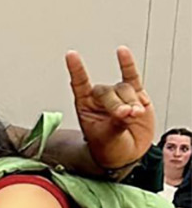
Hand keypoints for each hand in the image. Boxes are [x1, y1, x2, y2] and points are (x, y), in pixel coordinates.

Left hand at [66, 47, 154, 172]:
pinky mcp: (136, 95)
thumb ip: (116, 123)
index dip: (76, 70)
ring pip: (124, 89)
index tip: (71, 55)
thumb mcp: (107, 138)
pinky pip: (131, 77)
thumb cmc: (109, 147)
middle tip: (125, 116)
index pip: (79, 84)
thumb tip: (127, 111)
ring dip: (131, 102)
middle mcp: (99, 97)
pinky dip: (127, 64)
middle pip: (107, 91)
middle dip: (117, 105)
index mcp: (85, 105)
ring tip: (134, 115)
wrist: (126, 154)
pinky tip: (122, 52)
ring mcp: (118, 95)